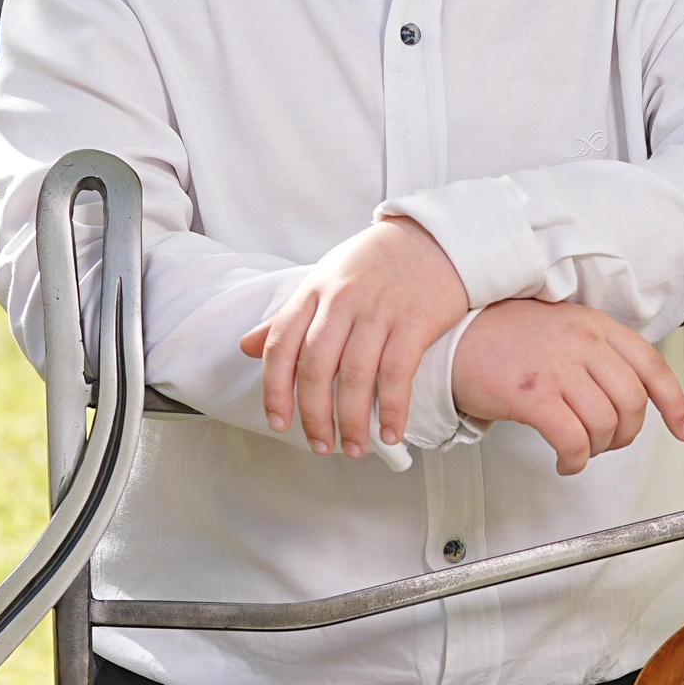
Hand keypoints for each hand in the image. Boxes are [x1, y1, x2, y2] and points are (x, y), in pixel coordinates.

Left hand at [238, 217, 468, 453]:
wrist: (436, 237)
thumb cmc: (377, 262)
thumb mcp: (325, 279)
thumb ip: (289, 317)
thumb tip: (247, 347)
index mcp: (314, 290)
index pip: (281, 344)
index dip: (275, 389)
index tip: (279, 422)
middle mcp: (342, 300)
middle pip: (316, 368)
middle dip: (314, 416)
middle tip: (321, 445)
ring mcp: (379, 310)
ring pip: (354, 377)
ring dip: (351, 421)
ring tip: (353, 447)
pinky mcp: (415, 320)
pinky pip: (396, 374)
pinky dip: (392, 409)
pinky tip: (391, 432)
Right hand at [451, 299, 683, 475]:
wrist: (454, 338)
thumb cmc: (505, 338)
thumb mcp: (564, 330)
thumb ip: (598, 355)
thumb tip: (630, 399)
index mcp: (596, 325)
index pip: (652, 366)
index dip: (674, 404)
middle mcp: (583, 342)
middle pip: (632, 403)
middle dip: (626, 435)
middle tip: (607, 443)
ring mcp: (558, 367)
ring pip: (605, 425)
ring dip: (598, 450)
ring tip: (579, 451)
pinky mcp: (533, 394)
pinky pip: (573, 440)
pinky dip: (575, 460)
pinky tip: (565, 461)